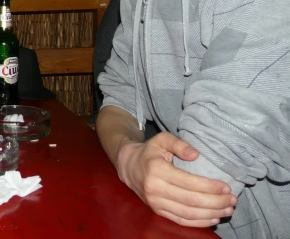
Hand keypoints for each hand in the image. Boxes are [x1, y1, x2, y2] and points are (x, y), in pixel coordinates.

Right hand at [116, 132, 236, 226]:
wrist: (128, 165)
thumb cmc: (149, 151)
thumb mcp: (162, 139)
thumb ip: (179, 144)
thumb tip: (196, 155)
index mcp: (157, 170)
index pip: (189, 183)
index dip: (210, 187)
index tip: (227, 187)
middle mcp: (155, 189)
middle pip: (191, 201)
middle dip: (216, 202)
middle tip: (232, 200)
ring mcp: (155, 202)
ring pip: (188, 214)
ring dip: (211, 214)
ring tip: (228, 210)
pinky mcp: (157, 211)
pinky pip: (181, 220)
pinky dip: (199, 222)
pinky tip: (213, 218)